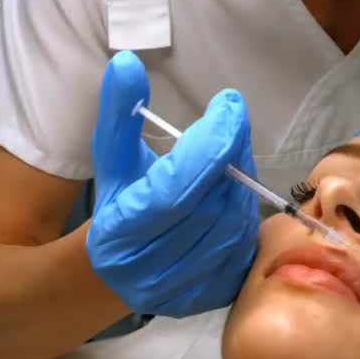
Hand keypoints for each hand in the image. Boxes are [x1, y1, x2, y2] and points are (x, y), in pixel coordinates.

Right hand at [86, 51, 258, 316]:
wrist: (119, 272)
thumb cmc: (118, 202)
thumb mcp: (112, 157)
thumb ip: (119, 112)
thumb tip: (128, 63)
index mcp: (121, 232)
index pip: (178, 186)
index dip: (211, 141)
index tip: (228, 103)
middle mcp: (152, 269)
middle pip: (212, 200)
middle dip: (230, 151)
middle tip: (231, 122)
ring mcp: (187, 289)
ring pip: (235, 221)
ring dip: (242, 179)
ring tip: (230, 155)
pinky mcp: (216, 295)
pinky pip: (247, 244)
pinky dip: (246, 209)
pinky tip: (233, 190)